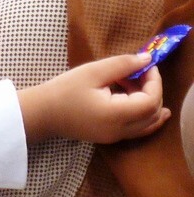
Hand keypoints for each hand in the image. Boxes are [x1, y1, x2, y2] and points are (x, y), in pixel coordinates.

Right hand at [19, 53, 169, 143]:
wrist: (42, 113)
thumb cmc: (63, 90)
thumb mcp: (93, 72)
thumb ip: (123, 64)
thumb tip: (147, 59)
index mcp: (116, 115)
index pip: (151, 101)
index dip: (154, 81)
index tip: (145, 65)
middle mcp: (120, 131)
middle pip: (153, 113)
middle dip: (152, 89)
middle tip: (136, 71)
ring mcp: (115, 137)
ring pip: (148, 122)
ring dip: (147, 101)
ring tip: (130, 83)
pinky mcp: (110, 137)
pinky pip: (138, 128)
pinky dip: (142, 113)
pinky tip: (138, 101)